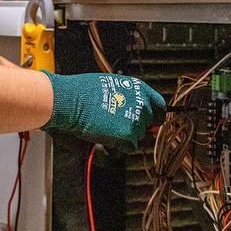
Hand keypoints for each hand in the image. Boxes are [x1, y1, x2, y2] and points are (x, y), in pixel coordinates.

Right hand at [40, 71, 165, 148]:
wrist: (70, 101)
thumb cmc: (84, 90)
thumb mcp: (112, 84)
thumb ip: (130, 96)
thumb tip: (139, 107)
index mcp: (140, 89)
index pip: (160, 106)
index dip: (154, 115)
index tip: (149, 120)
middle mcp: (142, 105)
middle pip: (149, 123)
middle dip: (136, 125)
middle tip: (118, 123)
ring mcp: (136, 121)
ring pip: (138, 136)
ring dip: (126, 135)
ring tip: (107, 125)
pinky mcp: (127, 136)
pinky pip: (129, 146)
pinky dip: (119, 145)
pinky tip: (106, 134)